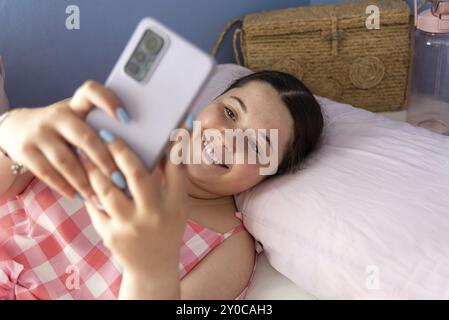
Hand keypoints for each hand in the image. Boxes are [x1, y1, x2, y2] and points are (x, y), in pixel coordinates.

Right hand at [0, 81, 127, 198]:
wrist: (18, 129)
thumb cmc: (64, 129)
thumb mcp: (79, 121)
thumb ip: (100, 129)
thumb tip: (135, 153)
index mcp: (76, 105)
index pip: (91, 91)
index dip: (109, 101)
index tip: (126, 119)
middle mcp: (57, 116)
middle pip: (84, 136)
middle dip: (104, 160)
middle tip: (119, 179)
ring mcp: (39, 133)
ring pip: (66, 161)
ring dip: (86, 182)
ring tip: (101, 198)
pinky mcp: (25, 151)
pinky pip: (48, 173)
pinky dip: (66, 188)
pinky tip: (80, 197)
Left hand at [80, 135, 187, 279]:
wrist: (153, 266)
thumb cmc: (167, 227)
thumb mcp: (178, 205)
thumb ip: (171, 178)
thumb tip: (164, 144)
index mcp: (175, 204)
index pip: (176, 167)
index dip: (175, 143)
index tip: (170, 124)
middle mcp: (154, 215)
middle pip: (136, 174)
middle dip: (120, 151)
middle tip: (107, 135)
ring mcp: (130, 226)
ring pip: (106, 189)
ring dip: (95, 168)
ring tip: (86, 154)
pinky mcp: (110, 235)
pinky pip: (95, 206)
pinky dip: (91, 191)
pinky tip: (86, 179)